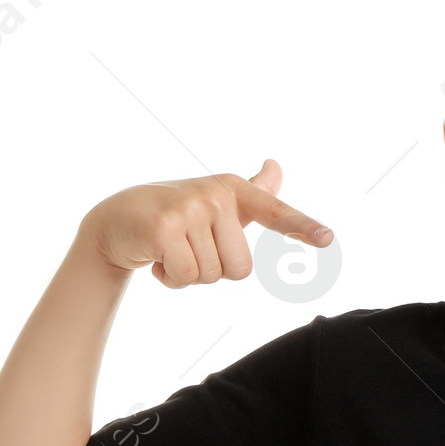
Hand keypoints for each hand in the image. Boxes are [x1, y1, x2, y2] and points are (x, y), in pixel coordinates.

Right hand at [81, 158, 332, 287]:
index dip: (301, 227)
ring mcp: (190, 208)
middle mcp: (216, 195)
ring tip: (170, 250)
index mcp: (234, 191)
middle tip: (188, 247)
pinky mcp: (165, 227)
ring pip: (212, 276)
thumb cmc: (174, 214)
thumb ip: (251, 192)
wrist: (116, 220)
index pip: (275, 212)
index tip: (328, 239)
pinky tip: (156, 258)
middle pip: (239, 270)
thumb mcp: (214, 201)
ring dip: (188, 275)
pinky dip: (170, 279)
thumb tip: (275, 166)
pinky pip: (185, 277)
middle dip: (213, 270)